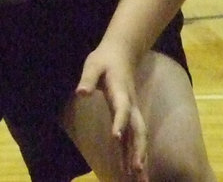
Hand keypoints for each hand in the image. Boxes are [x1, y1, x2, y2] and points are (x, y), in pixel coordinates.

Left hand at [76, 46, 148, 179]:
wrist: (123, 53)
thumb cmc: (105, 59)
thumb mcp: (93, 64)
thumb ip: (88, 79)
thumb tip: (81, 93)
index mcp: (121, 93)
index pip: (122, 110)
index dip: (120, 123)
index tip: (116, 138)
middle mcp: (131, 106)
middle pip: (138, 131)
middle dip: (139, 151)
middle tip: (138, 171)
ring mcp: (133, 113)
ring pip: (140, 139)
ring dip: (141, 158)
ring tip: (142, 181)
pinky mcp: (131, 118)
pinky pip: (136, 139)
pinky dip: (138, 156)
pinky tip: (136, 173)